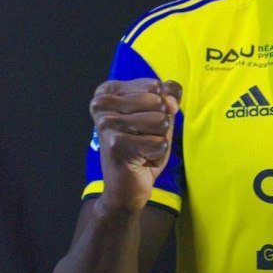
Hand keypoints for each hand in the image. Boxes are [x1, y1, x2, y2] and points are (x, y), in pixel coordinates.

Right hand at [89, 78, 181, 213]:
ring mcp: (107, 124)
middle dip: (161, 124)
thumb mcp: (159, 115)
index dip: (160, 106)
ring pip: (161, 121)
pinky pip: (160, 143)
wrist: (126, 187)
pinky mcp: (116, 145)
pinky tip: (140, 159)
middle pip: (159, 102)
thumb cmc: (142, 147)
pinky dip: (157, 154)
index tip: (141, 123)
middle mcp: (102, 104)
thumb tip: (171, 99)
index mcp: (108, 91)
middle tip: (143, 138)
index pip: (155, 84)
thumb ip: (169, 97)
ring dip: (159, 139)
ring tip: (142, 148)